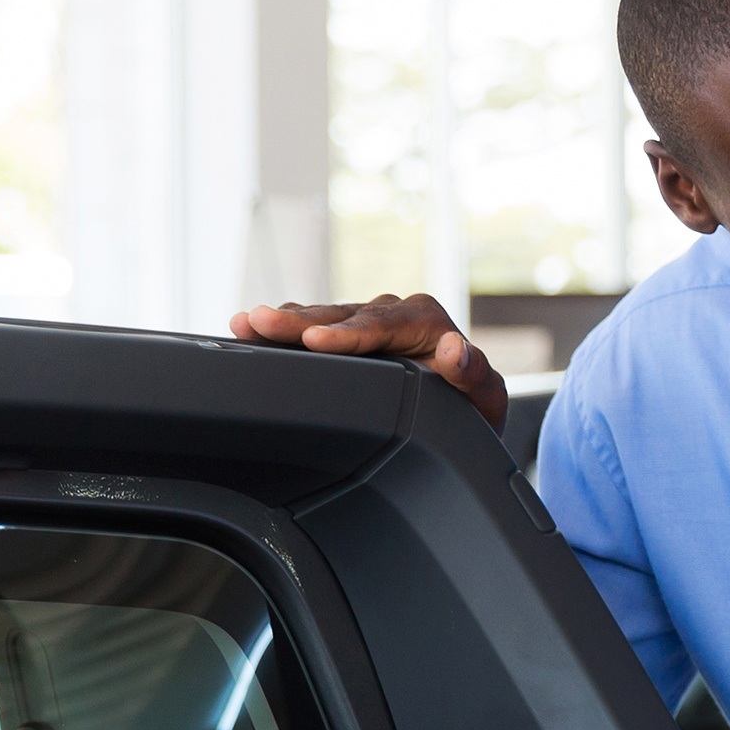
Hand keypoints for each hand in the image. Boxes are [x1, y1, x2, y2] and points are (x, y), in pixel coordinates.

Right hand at [227, 293, 507, 429]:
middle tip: (260, 322)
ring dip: (281, 322)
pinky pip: (312, 326)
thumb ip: (474, 375)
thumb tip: (455, 350)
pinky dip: (282, 333)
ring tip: (244, 323)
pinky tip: (248, 331)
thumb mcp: (485, 399)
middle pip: (341, 316)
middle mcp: (393, 313)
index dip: (348, 334)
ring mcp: (365, 322)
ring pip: (320, 317)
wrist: (464, 416)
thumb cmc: (475, 408)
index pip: (381, 326)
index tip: (316, 340)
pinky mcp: (346, 335)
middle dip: (299, 321)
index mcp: (426, 321)